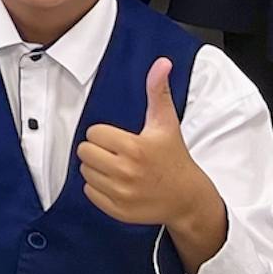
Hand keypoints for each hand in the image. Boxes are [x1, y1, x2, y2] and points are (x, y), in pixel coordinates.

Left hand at [79, 59, 214, 231]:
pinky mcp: (117, 210)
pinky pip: (90, 192)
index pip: (94, 133)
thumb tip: (162, 63)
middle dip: (98, 150)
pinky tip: (117, 183)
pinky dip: (98, 187)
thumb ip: (158, 91)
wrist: (188, 198)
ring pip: (85, 172)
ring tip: (118, 167)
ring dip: (96, 168)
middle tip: (117, 153)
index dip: (106, 134)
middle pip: (85, 152)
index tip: (122, 139)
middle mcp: (126, 172)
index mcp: (135, 148)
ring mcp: (121, 194)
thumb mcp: (166, 123)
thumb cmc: (174, 158)